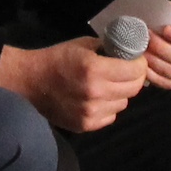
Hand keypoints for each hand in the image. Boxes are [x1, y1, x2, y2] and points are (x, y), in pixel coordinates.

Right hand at [0, 38, 147, 132]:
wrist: (30, 81)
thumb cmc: (58, 59)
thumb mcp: (84, 45)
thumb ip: (109, 49)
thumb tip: (131, 53)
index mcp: (94, 69)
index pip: (135, 71)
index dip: (140, 64)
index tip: (137, 61)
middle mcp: (95, 93)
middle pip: (133, 89)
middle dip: (134, 78)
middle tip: (127, 72)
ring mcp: (90, 112)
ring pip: (123, 104)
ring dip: (120, 94)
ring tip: (108, 85)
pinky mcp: (85, 125)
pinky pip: (110, 116)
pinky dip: (108, 107)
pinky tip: (97, 99)